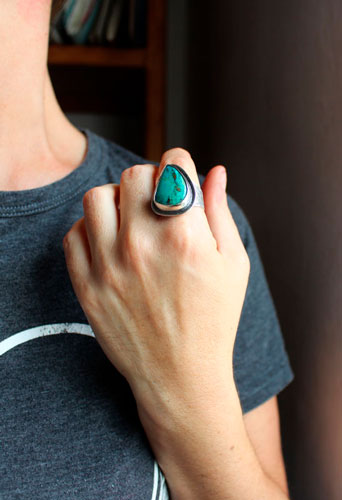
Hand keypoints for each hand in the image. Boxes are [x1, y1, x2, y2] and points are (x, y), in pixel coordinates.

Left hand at [62, 148, 249, 420]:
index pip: (173, 166)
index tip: (180, 174)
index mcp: (186, 237)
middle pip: (134, 175)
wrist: (180, 376)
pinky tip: (111, 242)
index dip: (180, 163)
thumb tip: (214, 171)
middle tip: (158, 200)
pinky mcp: (87, 286)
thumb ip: (220, 211)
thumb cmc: (214, 321)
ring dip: (116, 200)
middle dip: (150, 179)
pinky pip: (74, 233)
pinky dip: (91, 229)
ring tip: (131, 218)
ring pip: (97, 197)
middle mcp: (143, 246)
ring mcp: (109, 266)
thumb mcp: (233, 265)